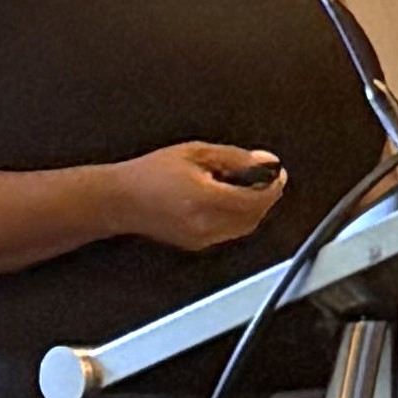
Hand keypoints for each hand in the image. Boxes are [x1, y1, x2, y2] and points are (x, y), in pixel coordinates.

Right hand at [113, 142, 287, 251]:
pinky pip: (228, 233)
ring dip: (251, 209)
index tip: (278, 174)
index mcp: (206, 199)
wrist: (120, 199)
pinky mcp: (196, 245)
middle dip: (264, 199)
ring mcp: (202, 239)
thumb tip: (264, 161)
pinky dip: (236, 218)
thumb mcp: (195, 152)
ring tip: (242, 187)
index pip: (256, 200)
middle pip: (254, 217)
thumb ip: (234, 158)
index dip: (272, 187)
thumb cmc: (149, 174)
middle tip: (264, 179)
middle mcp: (206, 224)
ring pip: (244, 228)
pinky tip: (224, 201)